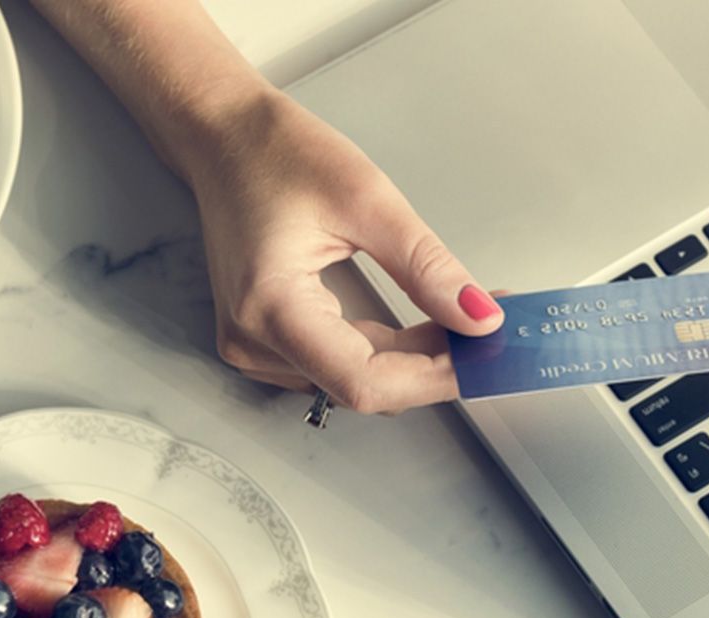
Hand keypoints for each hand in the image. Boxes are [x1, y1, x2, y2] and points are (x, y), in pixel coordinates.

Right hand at [184, 90, 502, 412]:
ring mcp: (255, 345)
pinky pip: (337, 366)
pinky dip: (385, 351)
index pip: (363, 381)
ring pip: (354, 382)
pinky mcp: (266, 339)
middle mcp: (253, 340)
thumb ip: (426, 267)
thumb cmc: (274, 153)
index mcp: (270, 307)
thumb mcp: (367, 199)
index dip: (431, 378)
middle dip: (430, 366)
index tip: (481, 358)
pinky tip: (419, 327)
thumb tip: (477, 316)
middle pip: (361, 387)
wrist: (223, 138)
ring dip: (411, 361)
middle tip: (486, 333)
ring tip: (459, 324)